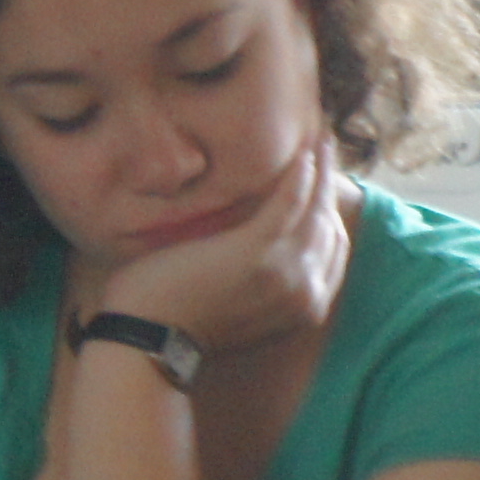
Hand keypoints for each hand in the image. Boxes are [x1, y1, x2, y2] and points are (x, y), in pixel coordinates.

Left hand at [97, 145, 346, 357]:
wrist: (147, 338)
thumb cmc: (181, 315)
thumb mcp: (240, 301)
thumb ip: (265, 278)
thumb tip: (268, 239)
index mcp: (305, 310)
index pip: (332, 249)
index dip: (329, 213)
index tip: (321, 184)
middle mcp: (306, 295)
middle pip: (331, 228)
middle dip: (329, 187)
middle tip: (324, 151)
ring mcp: (285, 274)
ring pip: (316, 211)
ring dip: (321, 171)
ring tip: (320, 141)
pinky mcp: (257, 252)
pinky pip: (291, 204)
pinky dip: (301, 177)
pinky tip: (303, 155)